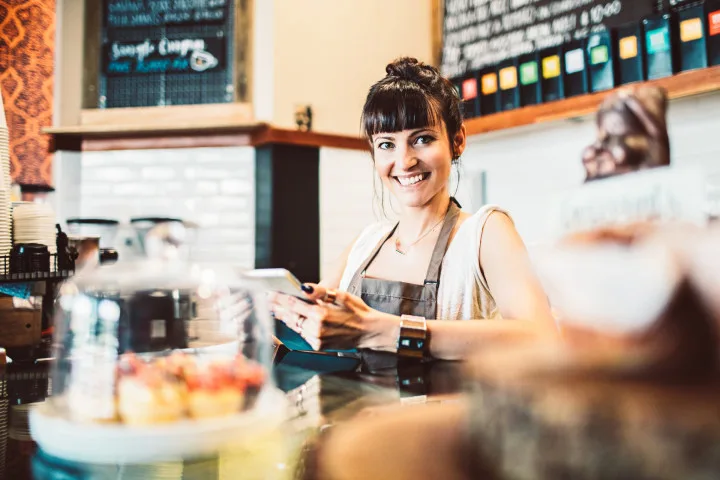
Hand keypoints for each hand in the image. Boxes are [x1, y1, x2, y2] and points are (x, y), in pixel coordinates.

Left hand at [269, 284, 399, 351]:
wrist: (369, 331)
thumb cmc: (357, 311)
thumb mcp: (341, 295)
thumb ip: (320, 292)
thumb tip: (304, 287)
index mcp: (320, 314)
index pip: (293, 304)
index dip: (279, 298)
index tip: (270, 293)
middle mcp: (316, 329)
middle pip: (291, 316)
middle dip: (279, 308)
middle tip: (268, 301)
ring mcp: (317, 339)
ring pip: (295, 326)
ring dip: (286, 317)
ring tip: (276, 309)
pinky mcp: (318, 346)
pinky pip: (303, 334)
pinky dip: (297, 326)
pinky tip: (293, 320)